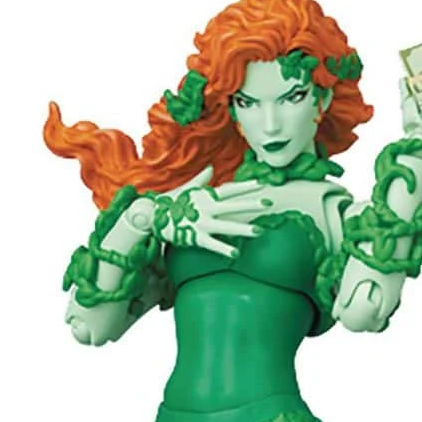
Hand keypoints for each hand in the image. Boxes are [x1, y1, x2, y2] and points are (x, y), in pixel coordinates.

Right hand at [147, 165, 274, 258]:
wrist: (152, 215)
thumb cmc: (170, 202)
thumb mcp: (187, 188)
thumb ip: (202, 180)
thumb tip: (211, 168)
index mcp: (207, 196)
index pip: (231, 189)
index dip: (247, 186)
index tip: (262, 184)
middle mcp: (207, 208)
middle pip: (234, 205)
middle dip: (252, 204)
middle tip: (270, 203)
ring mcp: (202, 223)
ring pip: (227, 226)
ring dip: (244, 229)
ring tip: (260, 231)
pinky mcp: (196, 237)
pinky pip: (213, 244)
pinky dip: (224, 248)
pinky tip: (236, 253)